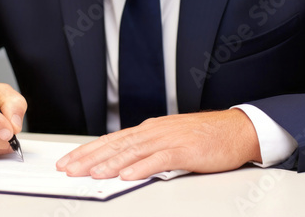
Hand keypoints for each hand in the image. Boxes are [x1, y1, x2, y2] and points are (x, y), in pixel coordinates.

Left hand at [55, 109, 260, 179]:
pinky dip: (141, 168)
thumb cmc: (204, 137)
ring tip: (91, 174)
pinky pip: (159, 160)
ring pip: (133, 152)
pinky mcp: (185, 151)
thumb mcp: (169, 139)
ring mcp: (169, 140)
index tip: (69, 161)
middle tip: (68, 169)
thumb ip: (147, 149)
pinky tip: (127, 176)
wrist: (236, 130)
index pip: (111, 140)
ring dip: (110, 164)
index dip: (88, 151)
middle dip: (89, 158)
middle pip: (115, 145)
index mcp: (148, 130)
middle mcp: (154, 132)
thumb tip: (122, 161)